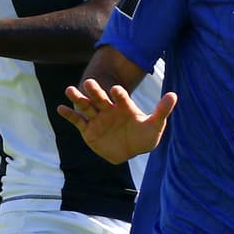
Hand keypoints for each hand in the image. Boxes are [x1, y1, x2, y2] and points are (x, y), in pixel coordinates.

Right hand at [57, 78, 176, 163]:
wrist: (130, 151)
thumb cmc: (144, 136)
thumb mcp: (155, 126)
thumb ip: (162, 111)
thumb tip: (174, 95)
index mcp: (124, 106)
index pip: (120, 97)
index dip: (118, 94)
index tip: (115, 89)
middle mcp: (109, 109)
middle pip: (100, 98)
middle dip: (95, 91)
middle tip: (89, 82)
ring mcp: (97, 119)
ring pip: (86, 106)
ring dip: (78, 98)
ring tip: (69, 89)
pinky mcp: (88, 130)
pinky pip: (77, 121)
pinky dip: (68, 115)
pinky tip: (60, 108)